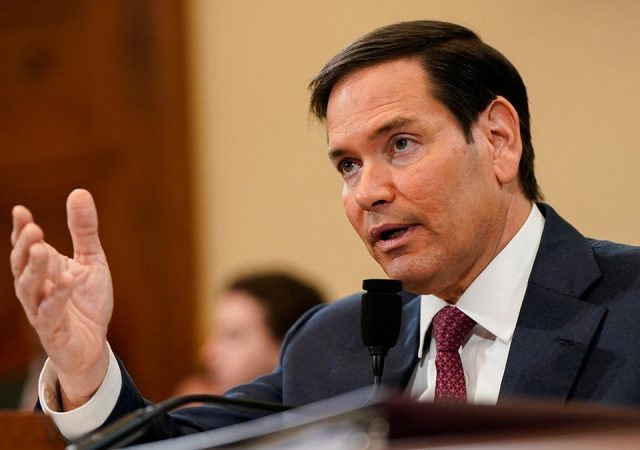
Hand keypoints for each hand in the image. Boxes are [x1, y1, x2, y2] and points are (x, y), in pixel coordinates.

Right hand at [10, 189, 112, 409]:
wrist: (93, 344)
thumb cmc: (87, 301)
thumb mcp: (91, 260)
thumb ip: (84, 230)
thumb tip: (79, 191)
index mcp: (43, 269)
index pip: (26, 247)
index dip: (20, 230)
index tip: (20, 211)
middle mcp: (36, 288)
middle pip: (22, 266)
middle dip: (25, 247)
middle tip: (33, 229)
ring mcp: (41, 310)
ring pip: (29, 289)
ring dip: (34, 269)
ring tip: (42, 250)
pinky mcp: (53, 330)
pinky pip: (50, 313)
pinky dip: (58, 296)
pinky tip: (68, 281)